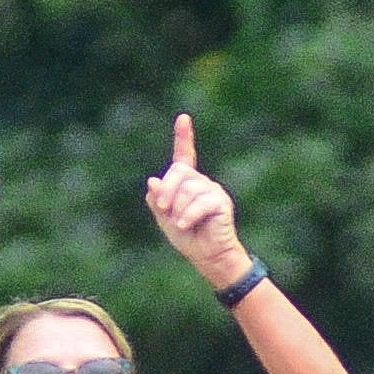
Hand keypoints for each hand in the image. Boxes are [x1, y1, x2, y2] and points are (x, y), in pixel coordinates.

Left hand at [144, 114, 247, 285]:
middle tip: (164, 209)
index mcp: (186, 182)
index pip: (184, 156)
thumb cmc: (186, 236)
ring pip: (186, 190)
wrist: (207, 255)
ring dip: (177, 210)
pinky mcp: (220, 201)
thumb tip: (153, 180)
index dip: (183, 137)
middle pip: (178, 172)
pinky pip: (198, 203)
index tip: (183, 118)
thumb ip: (157, 200)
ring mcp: (212, 190)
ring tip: (183, 224)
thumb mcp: (164, 218)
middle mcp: (201, 182)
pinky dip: (187, 216)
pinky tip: (185, 225)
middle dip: (166, 191)